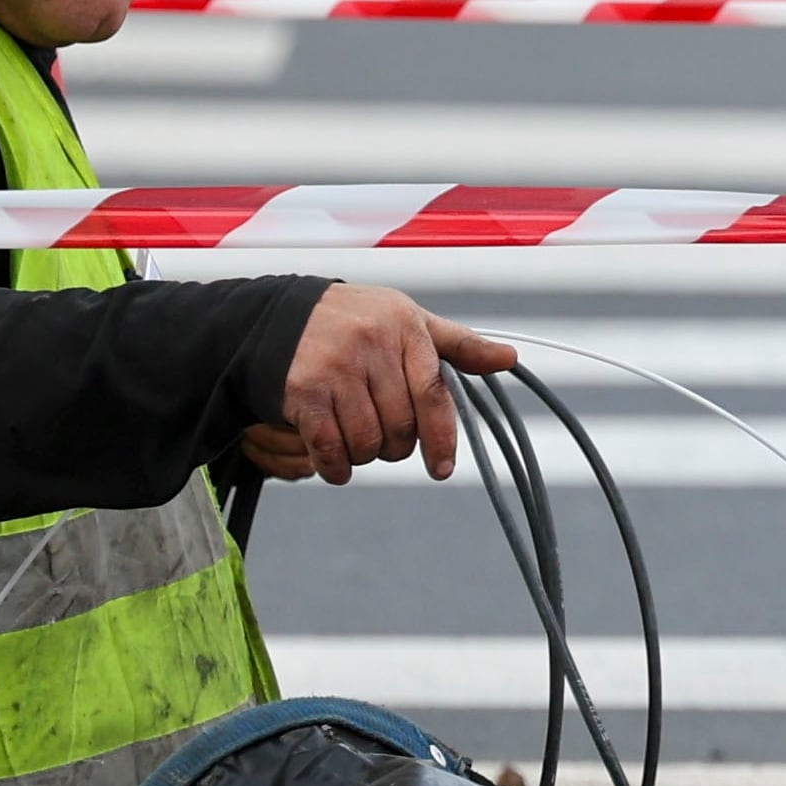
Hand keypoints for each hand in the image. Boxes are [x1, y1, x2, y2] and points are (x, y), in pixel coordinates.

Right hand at [273, 285, 519, 484]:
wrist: (275, 316)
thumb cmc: (355, 322)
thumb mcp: (407, 321)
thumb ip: (457, 344)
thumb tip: (510, 357)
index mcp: (405, 326)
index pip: (433, 392)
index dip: (442, 437)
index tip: (442, 468)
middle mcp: (372, 343)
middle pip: (401, 427)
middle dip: (396, 446)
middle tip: (384, 437)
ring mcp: (336, 367)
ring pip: (367, 443)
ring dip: (363, 455)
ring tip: (354, 436)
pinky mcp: (303, 391)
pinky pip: (330, 450)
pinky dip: (335, 467)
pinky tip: (333, 462)